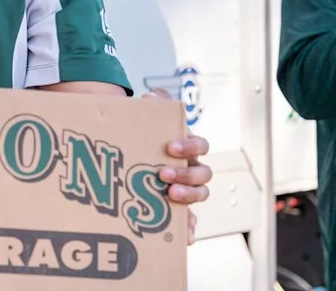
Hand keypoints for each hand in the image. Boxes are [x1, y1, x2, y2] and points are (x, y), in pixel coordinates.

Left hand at [144, 88, 210, 245]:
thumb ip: (155, 102)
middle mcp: (192, 167)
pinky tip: (186, 237)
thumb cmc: (147, 135)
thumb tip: (151, 98)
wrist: (132, 150)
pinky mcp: (178, 208)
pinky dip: (189, 229)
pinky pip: (189, 221)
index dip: (190, 146)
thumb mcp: (150, 115)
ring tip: (170, 195)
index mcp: (188, 146)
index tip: (170, 147)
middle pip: (203, 173)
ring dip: (188, 196)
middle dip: (186, 173)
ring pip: (200, 195)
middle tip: (163, 173)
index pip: (200, 145)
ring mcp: (187, 189)